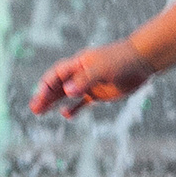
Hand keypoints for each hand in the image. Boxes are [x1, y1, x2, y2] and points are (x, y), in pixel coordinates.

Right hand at [28, 38, 154, 117]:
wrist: (141, 61)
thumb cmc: (121, 61)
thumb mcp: (102, 69)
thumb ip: (85, 80)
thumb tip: (68, 91)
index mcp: (78, 63)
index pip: (56, 75)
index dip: (46, 85)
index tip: (39, 97)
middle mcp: (81, 74)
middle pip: (58, 85)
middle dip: (45, 97)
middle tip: (34, 109)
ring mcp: (89, 84)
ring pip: (66, 94)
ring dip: (53, 102)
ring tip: (39, 112)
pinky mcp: (99, 94)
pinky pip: (83, 102)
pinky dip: (74, 108)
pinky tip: (66, 115)